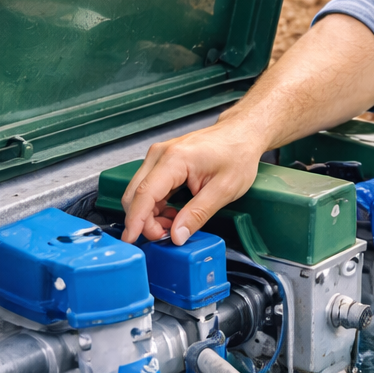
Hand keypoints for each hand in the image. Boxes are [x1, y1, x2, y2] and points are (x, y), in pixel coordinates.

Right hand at [120, 125, 264, 244]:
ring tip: (174, 224)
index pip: (144, 194)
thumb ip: (198, 214)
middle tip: (165, 236)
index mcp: (175, 159)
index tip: (131, 239)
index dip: (135, 221)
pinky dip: (155, 205)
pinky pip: (149, 187)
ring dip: (149, 214)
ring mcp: (159, 156)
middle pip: (135, 194)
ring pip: (139, 192)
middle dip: (144, 221)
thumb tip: (177, 235)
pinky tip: (172, 213)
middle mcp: (160, 154)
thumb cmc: (237, 154)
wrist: (242, 133)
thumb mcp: (224, 190)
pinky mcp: (162, 160)